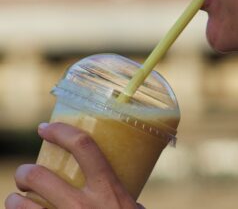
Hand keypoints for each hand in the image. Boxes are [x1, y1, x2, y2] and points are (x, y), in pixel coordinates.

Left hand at [5, 122, 145, 208]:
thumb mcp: (132, 208)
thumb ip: (118, 194)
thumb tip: (109, 184)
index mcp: (108, 189)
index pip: (83, 146)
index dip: (61, 131)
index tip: (45, 128)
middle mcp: (83, 205)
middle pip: (39, 176)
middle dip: (25, 172)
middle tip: (27, 175)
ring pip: (20, 205)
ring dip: (14, 200)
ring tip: (18, 200)